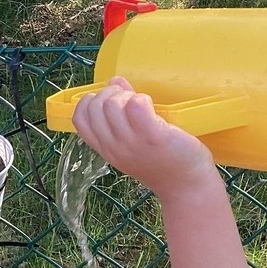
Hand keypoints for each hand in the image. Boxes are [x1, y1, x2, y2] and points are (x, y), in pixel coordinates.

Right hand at [71, 76, 218, 199]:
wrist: (187, 187)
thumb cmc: (163, 162)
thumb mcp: (132, 142)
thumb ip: (119, 114)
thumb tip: (115, 81)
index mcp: (106, 148)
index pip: (79, 118)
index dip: (90, 101)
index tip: (110, 102)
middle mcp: (114, 147)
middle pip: (94, 106)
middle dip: (110, 94)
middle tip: (129, 102)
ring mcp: (132, 142)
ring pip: (112, 104)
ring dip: (128, 96)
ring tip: (143, 106)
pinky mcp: (153, 136)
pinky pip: (136, 106)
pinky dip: (143, 99)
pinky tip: (153, 108)